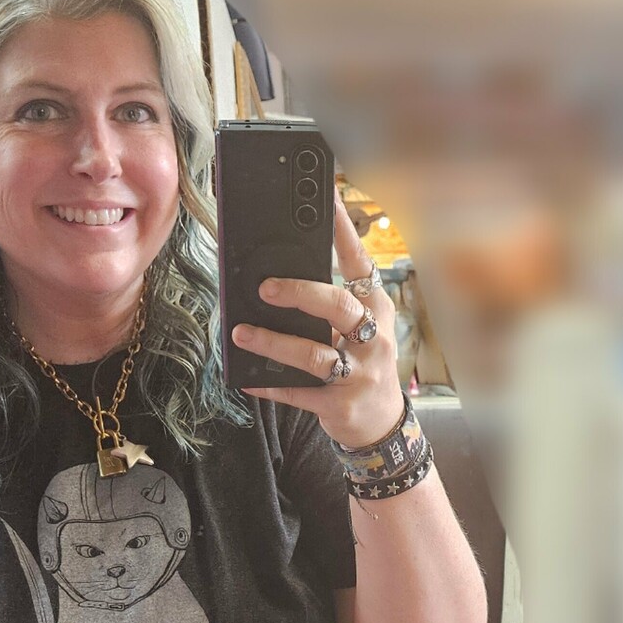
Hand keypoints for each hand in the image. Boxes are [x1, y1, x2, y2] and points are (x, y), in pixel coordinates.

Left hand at [232, 189, 401, 448]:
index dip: (344, 231)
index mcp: (375, 309)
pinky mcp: (341, 404)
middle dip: (301, 293)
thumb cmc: (362, 363)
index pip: (361, 263)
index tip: (327, 198)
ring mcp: (360, 373)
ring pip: (314, 354)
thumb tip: (277, 274)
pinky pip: (300, 392)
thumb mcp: (359, 329)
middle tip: (264, 288)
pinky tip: (248, 378)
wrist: (381, 424)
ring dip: (274, 343)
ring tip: (241, 334)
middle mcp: (373, 337)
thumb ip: (332, 305)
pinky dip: (271, 385)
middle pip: (339, 306)